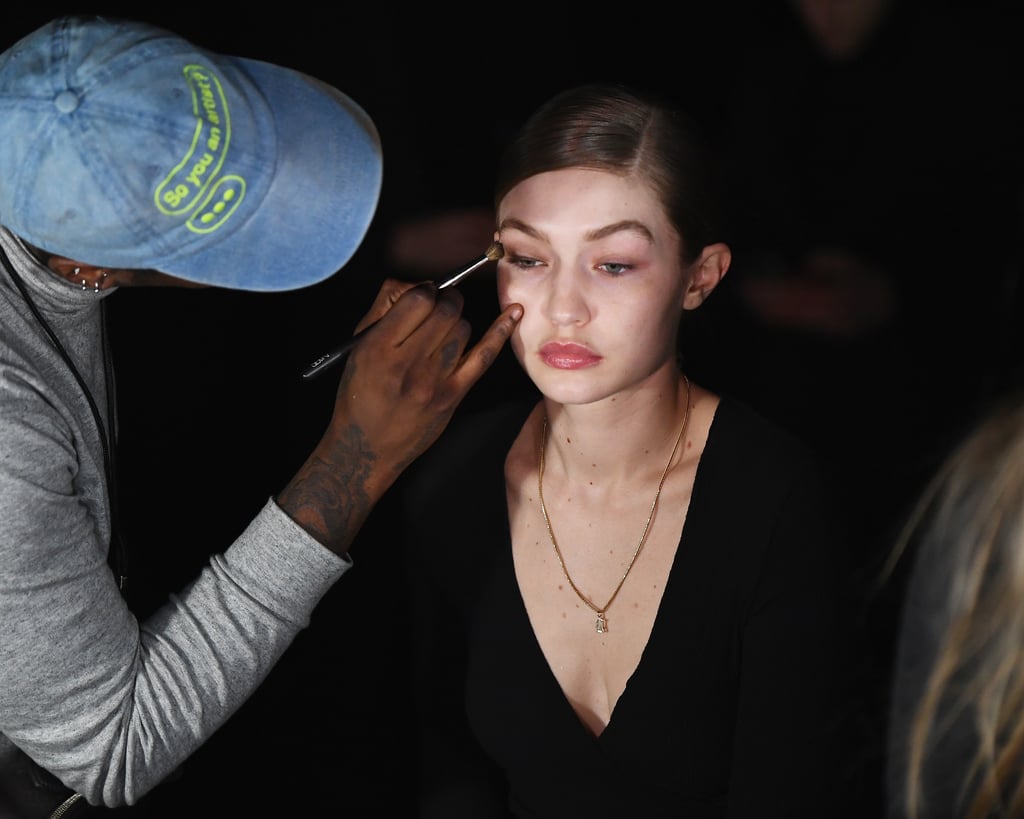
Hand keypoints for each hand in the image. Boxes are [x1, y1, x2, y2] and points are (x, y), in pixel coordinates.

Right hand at [277, 278, 521, 553]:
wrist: (366, 448)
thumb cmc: (358, 395)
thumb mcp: (357, 349)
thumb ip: (383, 309)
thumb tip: (415, 283)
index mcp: (378, 348)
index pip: (418, 298)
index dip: (424, 290)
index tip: (422, 296)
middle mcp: (408, 363)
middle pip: (445, 311)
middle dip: (445, 300)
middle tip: (438, 306)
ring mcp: (435, 381)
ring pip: (463, 328)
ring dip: (457, 320)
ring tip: (443, 329)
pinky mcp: (454, 396)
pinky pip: (484, 356)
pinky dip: (500, 331)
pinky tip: (515, 313)